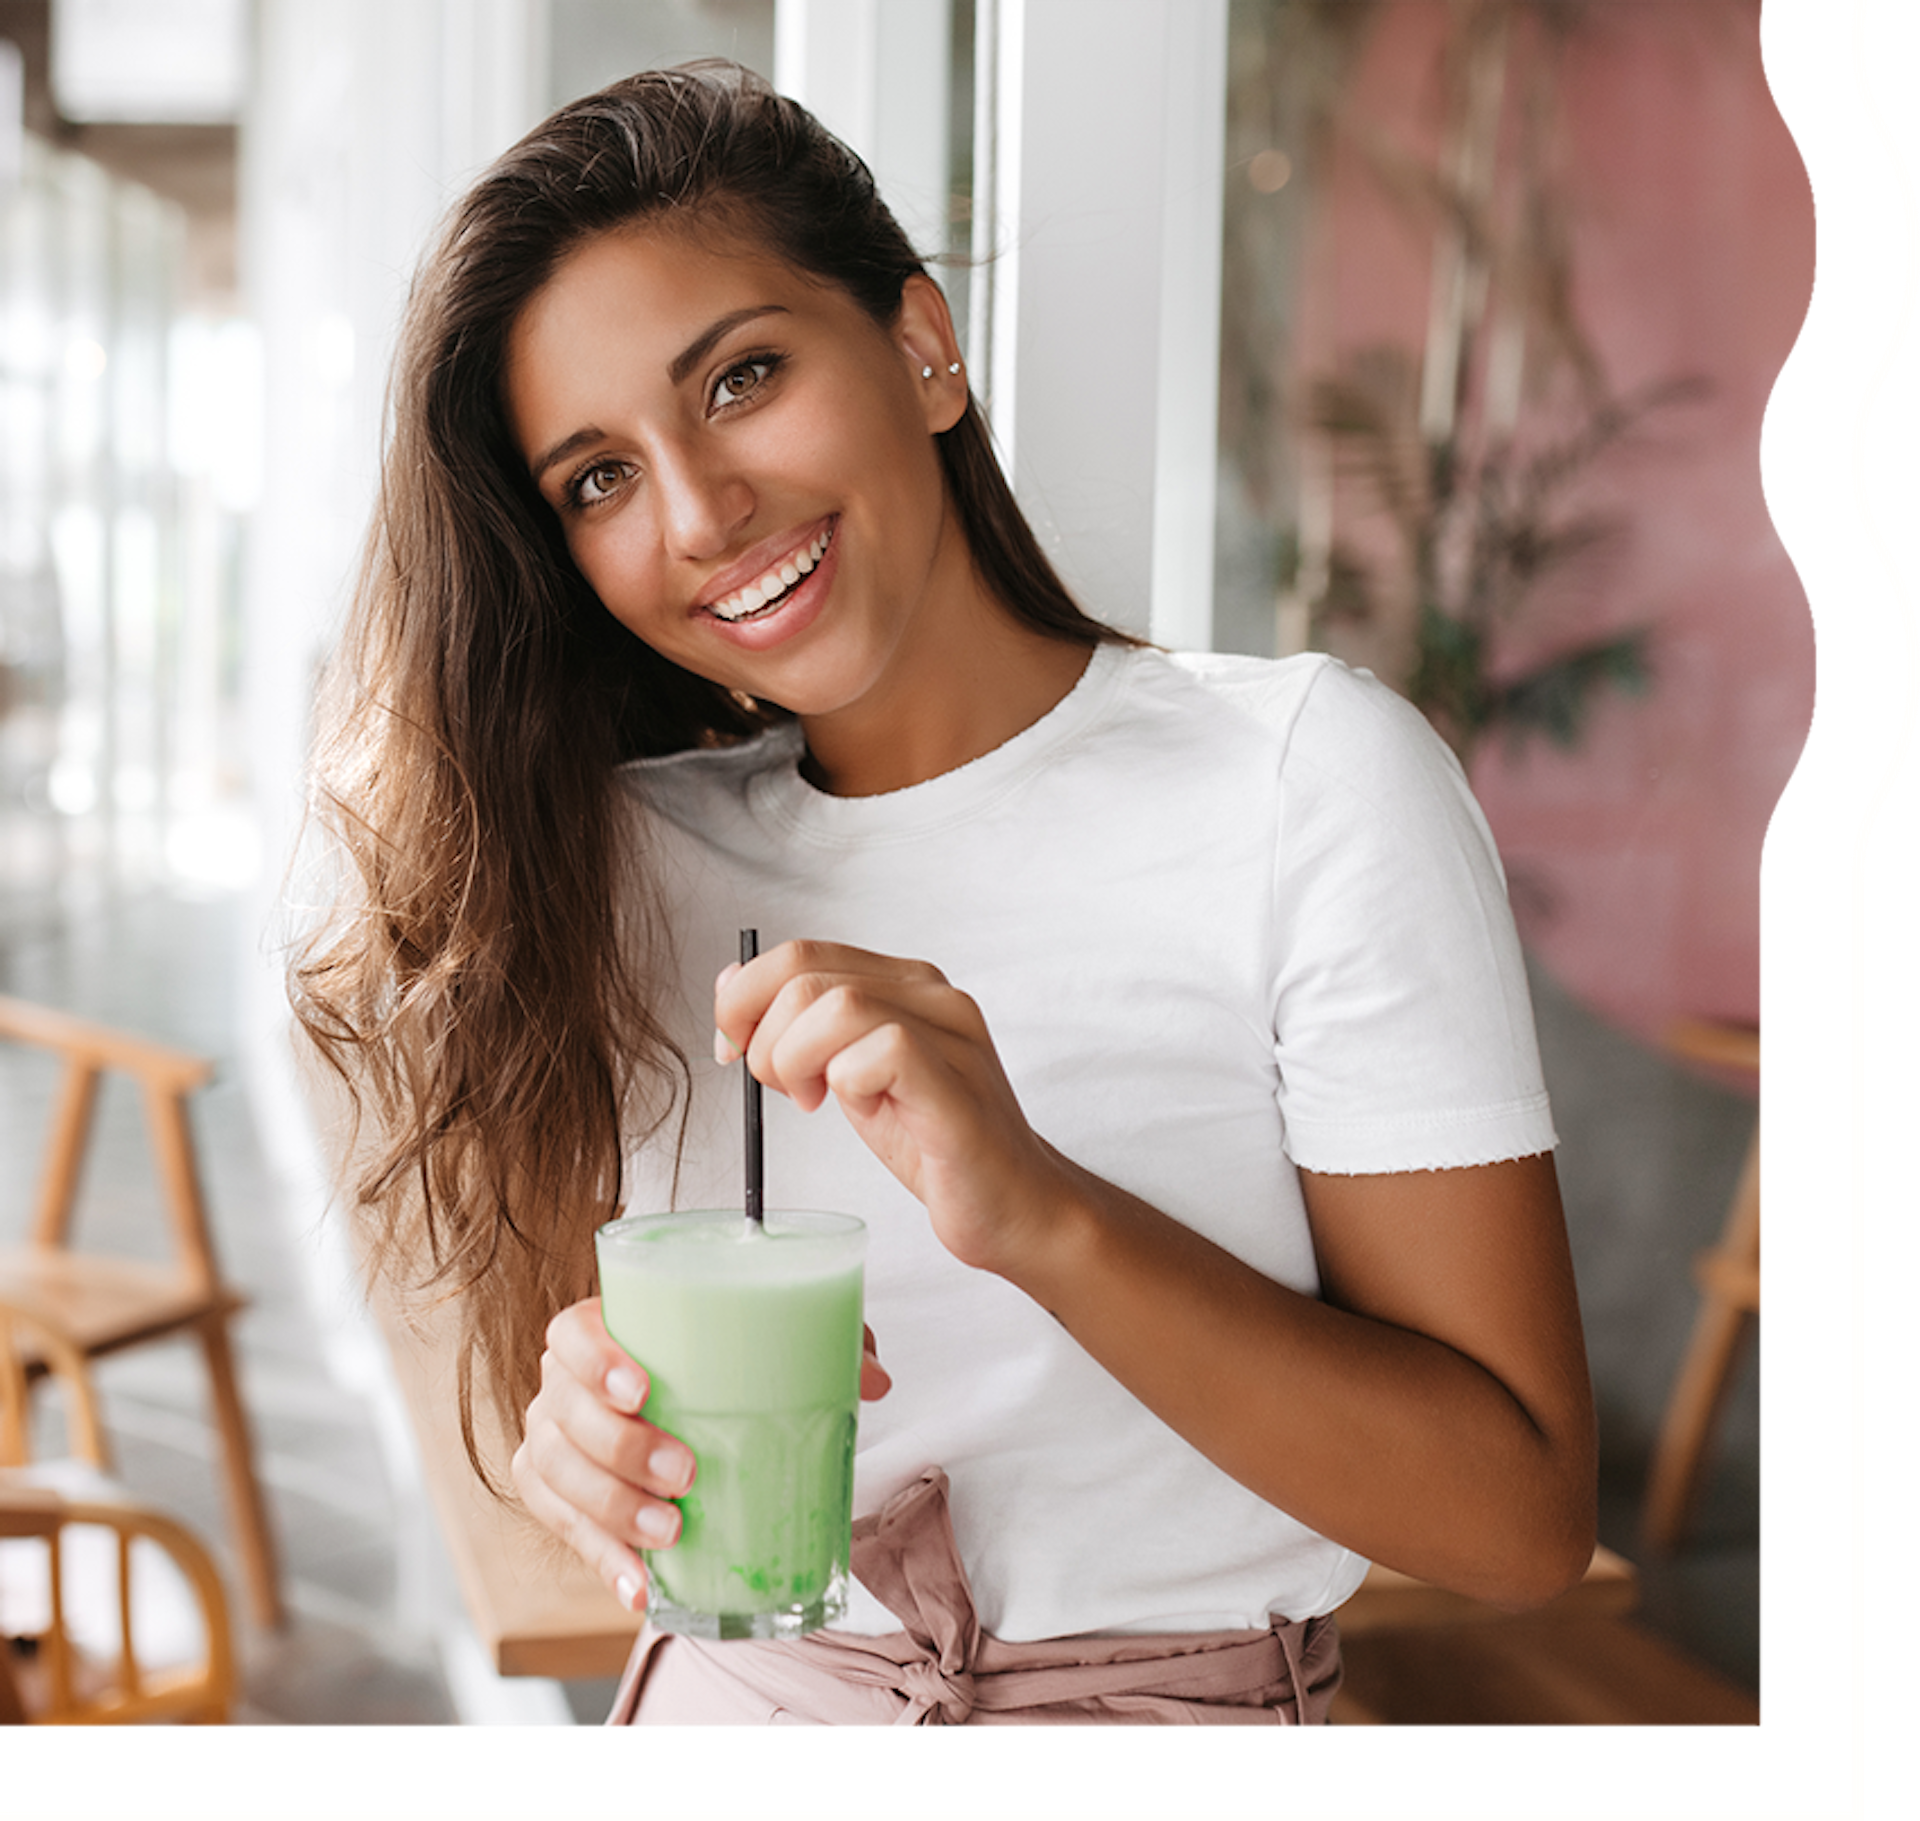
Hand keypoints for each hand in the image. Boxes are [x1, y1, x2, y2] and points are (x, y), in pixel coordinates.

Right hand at [512, 1297, 890, 1610]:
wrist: (694, 1418)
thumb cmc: (723, 1371)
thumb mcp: (773, 1348)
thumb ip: (824, 1346)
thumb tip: (873, 1379)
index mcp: (605, 1332)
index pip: (571, 1333)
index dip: (595, 1360)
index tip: (642, 1388)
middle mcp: (566, 1386)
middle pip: (564, 1412)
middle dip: (619, 1449)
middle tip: (685, 1473)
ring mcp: (556, 1443)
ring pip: (555, 1473)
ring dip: (611, 1509)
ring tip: (669, 1533)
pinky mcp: (559, 1500)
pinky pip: (565, 1532)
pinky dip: (604, 1561)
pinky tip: (642, 1585)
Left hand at [715, 939, 1072, 1279]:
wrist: (1013, 1204)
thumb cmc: (934, 1142)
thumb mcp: (852, 1075)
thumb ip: (805, 1029)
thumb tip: (730, 987)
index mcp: (905, 984)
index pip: (801, 953)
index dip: (745, 999)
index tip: (735, 1050)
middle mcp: (932, 994)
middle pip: (806, 974)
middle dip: (763, 1038)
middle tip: (782, 1089)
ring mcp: (950, 1034)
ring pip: (836, 1005)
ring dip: (797, 1060)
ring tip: (813, 1101)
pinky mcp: (955, 1083)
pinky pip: (882, 1050)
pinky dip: (846, 1082)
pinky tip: (859, 1109)